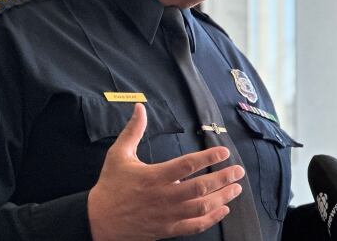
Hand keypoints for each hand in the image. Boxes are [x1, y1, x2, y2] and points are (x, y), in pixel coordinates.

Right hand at [87, 103, 244, 240]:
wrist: (98, 221)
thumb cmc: (110, 186)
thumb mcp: (118, 155)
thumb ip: (133, 131)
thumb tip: (140, 108)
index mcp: (154, 177)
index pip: (187, 165)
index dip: (208, 158)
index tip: (223, 151)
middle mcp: (164, 197)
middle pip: (201, 187)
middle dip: (223, 178)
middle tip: (238, 170)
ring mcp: (167, 216)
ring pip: (201, 207)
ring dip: (222, 197)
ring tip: (236, 188)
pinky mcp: (167, 230)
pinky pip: (195, 226)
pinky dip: (212, 219)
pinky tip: (223, 210)